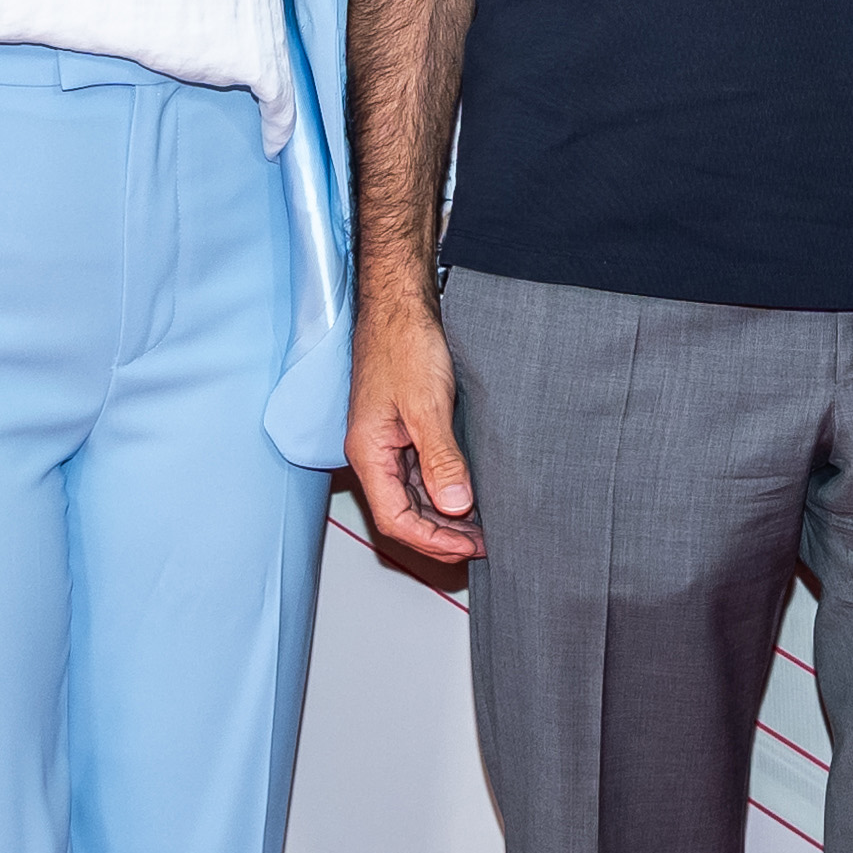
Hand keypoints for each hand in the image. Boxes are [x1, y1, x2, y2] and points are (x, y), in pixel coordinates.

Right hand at [346, 287, 482, 583]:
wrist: (401, 304)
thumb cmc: (404, 343)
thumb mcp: (426, 403)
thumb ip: (440, 456)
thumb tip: (454, 504)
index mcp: (369, 452)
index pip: (395, 519)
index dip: (432, 541)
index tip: (470, 548)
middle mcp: (375, 453)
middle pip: (404, 514)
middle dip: (441, 536)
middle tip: (484, 545)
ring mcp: (389, 443)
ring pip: (415, 497)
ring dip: (445, 517)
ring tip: (483, 528)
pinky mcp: (405, 430)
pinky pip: (422, 474)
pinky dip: (445, 490)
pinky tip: (470, 495)